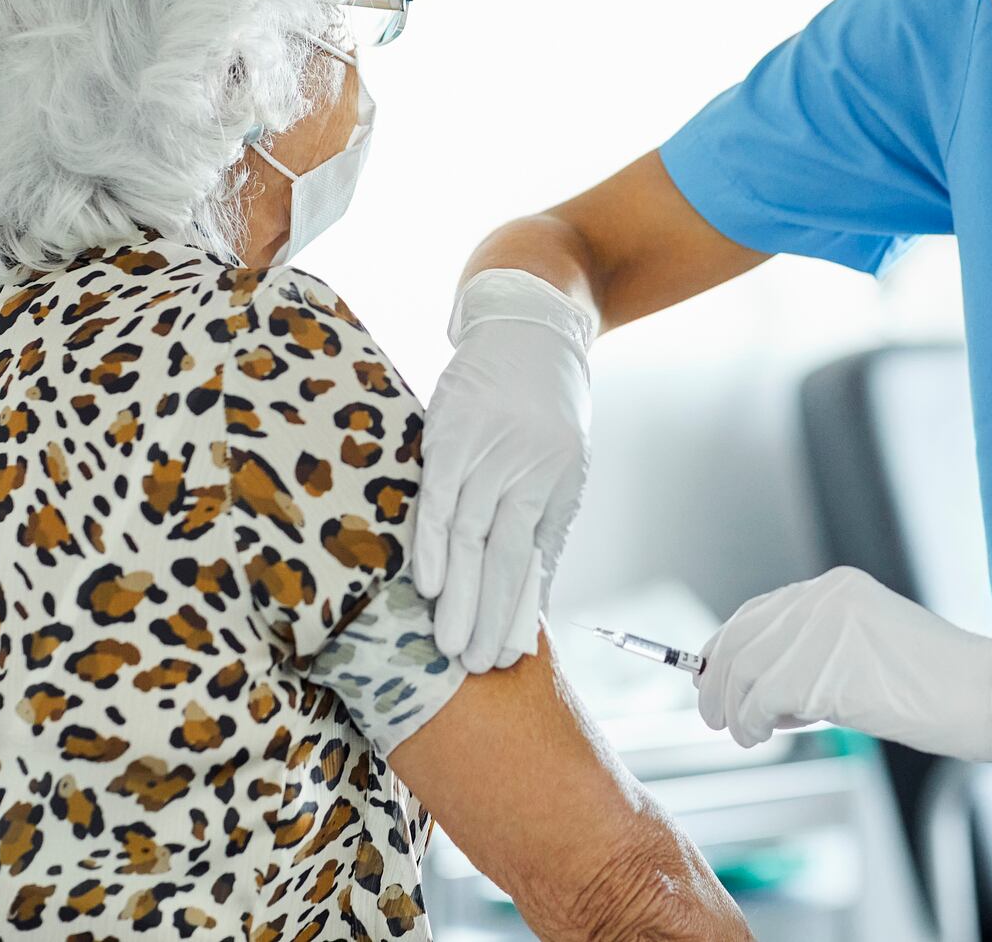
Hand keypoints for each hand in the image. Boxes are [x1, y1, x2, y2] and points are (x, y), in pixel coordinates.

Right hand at [415, 269, 594, 672]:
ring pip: (469, 533)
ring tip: (445, 642)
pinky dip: (432, 540)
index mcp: (556, 479)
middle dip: (485, 615)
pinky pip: (438, 492)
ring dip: (457, 592)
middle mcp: (526, 465)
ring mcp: (489, 446)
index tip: (502, 658)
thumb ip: (542, 524)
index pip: (531, 559)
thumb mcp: (562, 464)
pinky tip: (428, 582)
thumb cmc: (546, 406)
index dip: (513, 611)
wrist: (532, 324)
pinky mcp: (453, 426)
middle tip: (470, 666)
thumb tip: (530, 596)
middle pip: (501, 554)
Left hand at [695, 565, 991, 768]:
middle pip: (742, 635)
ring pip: (746, 668)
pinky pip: (763, 698)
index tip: (715, 679)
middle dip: (719, 679)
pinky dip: (752, 722)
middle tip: (714, 715)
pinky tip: (762, 736)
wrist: (987, 695)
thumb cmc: (940, 686)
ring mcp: (823, 630)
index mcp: (838, 587)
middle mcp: (825, 597)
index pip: (760, 611)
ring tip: (745, 734)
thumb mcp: (870, 650)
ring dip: (735, 707)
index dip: (729, 648)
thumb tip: (763, 684)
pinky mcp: (824, 669)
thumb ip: (819, 654)